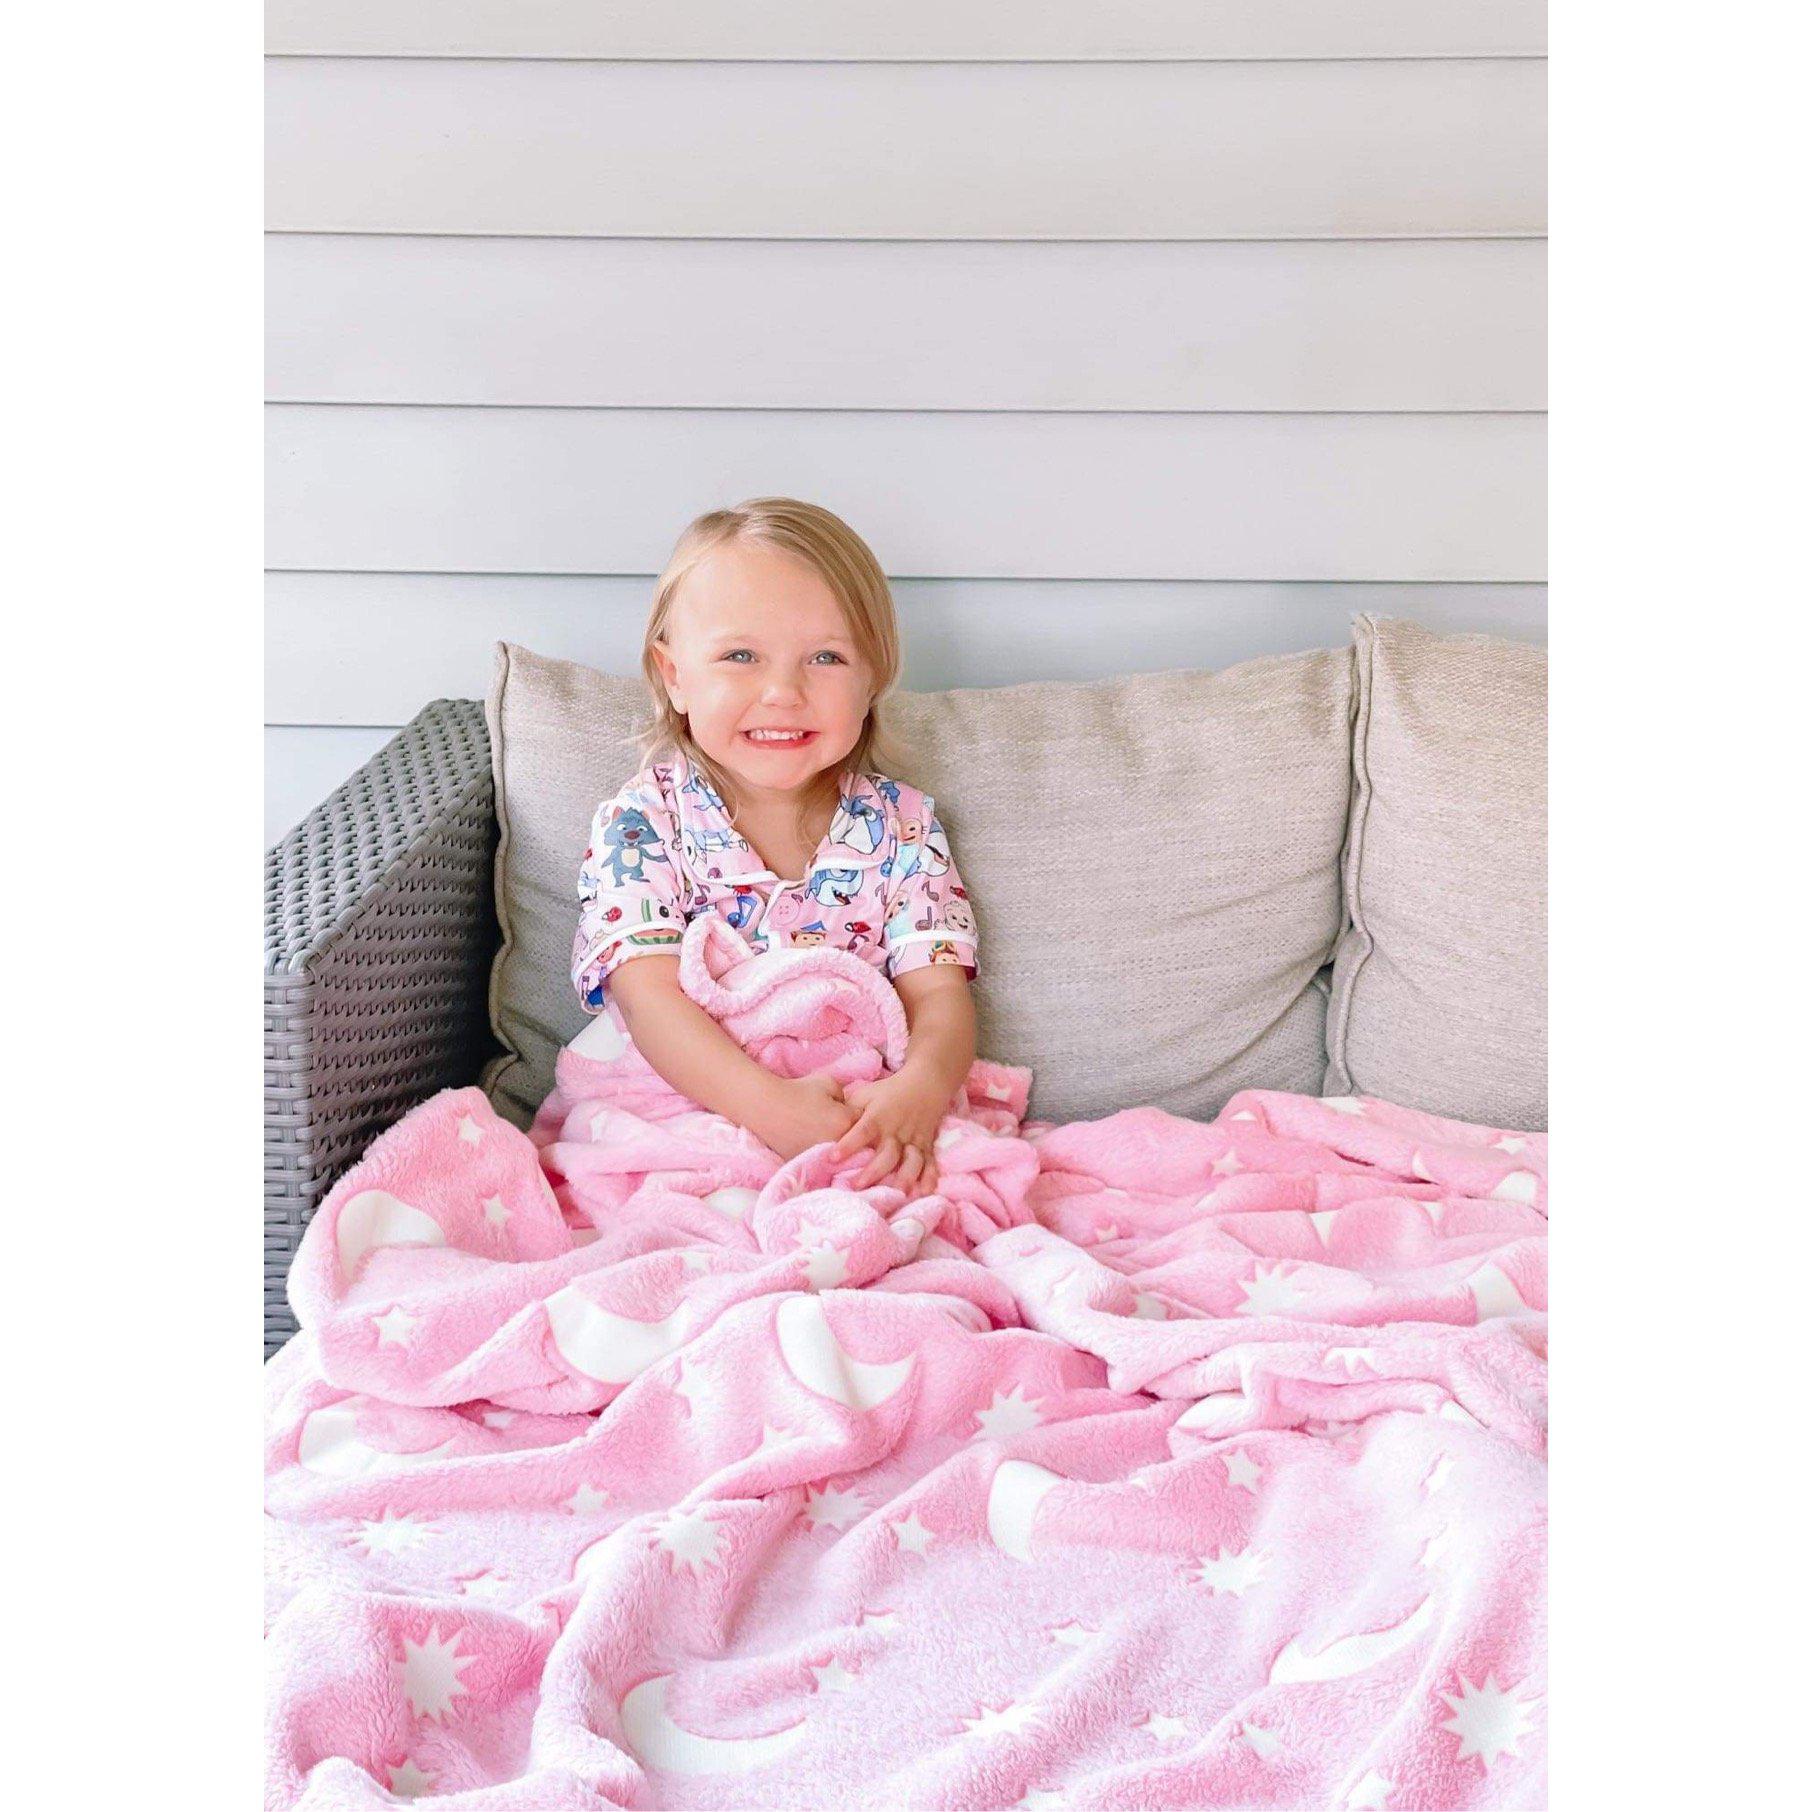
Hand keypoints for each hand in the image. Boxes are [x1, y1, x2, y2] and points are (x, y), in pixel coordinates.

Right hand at [751, 1072, 860, 1163]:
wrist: (766, 1106)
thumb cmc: (797, 1090)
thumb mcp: (828, 1083)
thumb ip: (845, 1095)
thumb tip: (846, 1107)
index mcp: (846, 1122)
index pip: (864, 1123)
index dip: (856, 1117)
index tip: (849, 1113)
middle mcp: (837, 1143)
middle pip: (855, 1144)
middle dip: (852, 1137)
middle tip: (838, 1127)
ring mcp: (821, 1156)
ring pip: (838, 1155)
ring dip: (836, 1148)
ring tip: (824, 1137)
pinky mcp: (806, 1163)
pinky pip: (821, 1161)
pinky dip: (820, 1156)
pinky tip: (812, 1145)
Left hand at [830, 1071, 948, 1195]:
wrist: (924, 1084)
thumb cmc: (888, 1092)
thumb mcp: (865, 1094)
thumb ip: (848, 1111)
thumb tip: (824, 1126)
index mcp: (878, 1116)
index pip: (863, 1130)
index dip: (849, 1144)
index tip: (832, 1158)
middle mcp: (896, 1130)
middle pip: (888, 1152)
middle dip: (874, 1170)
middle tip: (858, 1187)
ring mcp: (913, 1139)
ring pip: (911, 1160)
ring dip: (905, 1177)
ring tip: (898, 1194)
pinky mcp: (926, 1146)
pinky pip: (929, 1162)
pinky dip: (929, 1177)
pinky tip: (925, 1191)